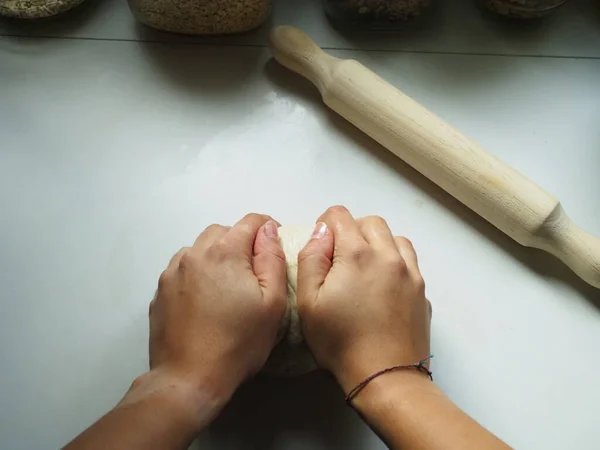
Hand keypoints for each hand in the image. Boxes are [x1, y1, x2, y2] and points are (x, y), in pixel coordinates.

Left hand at [148, 214, 287, 405]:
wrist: (189, 378)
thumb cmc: (238, 343)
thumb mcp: (272, 302)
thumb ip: (272, 258)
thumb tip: (269, 230)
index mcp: (224, 252)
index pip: (251, 221)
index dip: (269, 228)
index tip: (276, 244)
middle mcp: (194, 254)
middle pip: (222, 231)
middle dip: (240, 241)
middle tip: (253, 269)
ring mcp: (172, 272)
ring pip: (199, 249)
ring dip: (216, 256)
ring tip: (227, 285)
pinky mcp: (160, 291)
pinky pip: (182, 269)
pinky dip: (197, 273)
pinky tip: (205, 299)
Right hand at [297, 206, 430, 392]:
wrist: (386, 376)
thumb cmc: (341, 343)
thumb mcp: (308, 302)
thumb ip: (311, 258)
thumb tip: (319, 232)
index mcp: (357, 255)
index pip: (340, 215)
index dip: (324, 224)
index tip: (320, 244)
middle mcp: (388, 256)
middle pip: (371, 222)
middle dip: (352, 230)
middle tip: (339, 256)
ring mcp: (410, 273)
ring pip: (395, 238)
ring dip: (378, 243)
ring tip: (364, 267)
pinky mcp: (422, 291)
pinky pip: (410, 261)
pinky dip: (395, 261)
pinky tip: (383, 284)